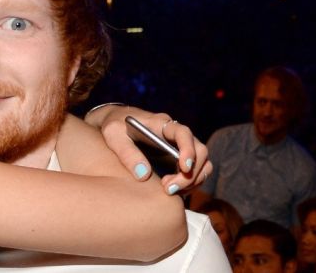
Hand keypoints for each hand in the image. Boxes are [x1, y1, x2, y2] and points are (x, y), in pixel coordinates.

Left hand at [85, 104, 211, 194]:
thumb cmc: (114, 125)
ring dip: (191, 181)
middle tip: (168, 188)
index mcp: (161, 124)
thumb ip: (126, 152)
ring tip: (168, 191)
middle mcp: (176, 135)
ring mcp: (180, 148)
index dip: (188, 150)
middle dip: (191, 173)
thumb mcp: (113, 133)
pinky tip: (170, 191)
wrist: (116, 126)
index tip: (184, 168)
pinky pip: (194, 174)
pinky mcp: (178, 161)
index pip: (183, 133)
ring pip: (202, 165)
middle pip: (200, 152)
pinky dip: (188, 185)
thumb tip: (143, 174)